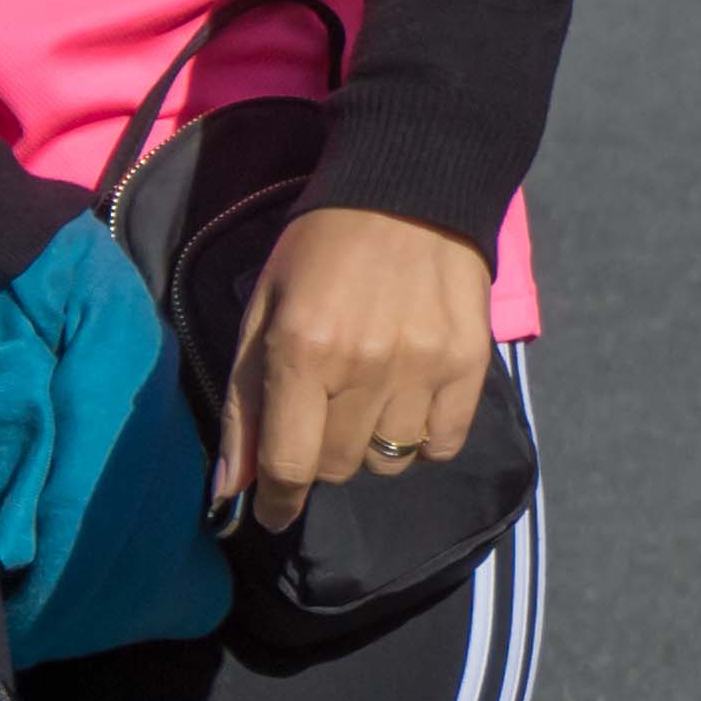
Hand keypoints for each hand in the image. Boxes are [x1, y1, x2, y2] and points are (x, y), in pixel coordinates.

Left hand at [218, 207, 495, 530]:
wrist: (410, 188)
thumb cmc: (321, 248)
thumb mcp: (263, 310)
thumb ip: (245, 402)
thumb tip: (231, 490)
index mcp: (303, 350)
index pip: (288, 463)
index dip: (276, 502)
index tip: (272, 513)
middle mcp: (365, 367)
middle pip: (337, 466)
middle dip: (320, 454)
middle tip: (324, 411)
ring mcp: (423, 367)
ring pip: (389, 461)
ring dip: (370, 445)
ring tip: (369, 397)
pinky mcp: (469, 363)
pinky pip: (443, 443)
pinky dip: (423, 438)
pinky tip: (410, 401)